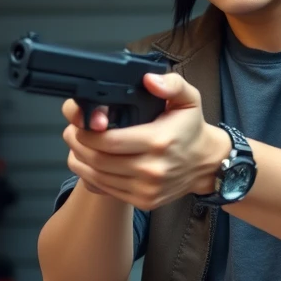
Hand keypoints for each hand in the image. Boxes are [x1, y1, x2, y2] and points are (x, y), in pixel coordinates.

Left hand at [61, 73, 230, 210]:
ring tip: (79, 146)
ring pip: (97, 176)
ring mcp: (147, 188)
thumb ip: (171, 84)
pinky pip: (106, 190)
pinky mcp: (144, 201)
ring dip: (80, 160)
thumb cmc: (191, 129)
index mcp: (159, 141)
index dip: (86, 132)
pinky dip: (92, 176)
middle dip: (77, 144)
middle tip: (74, 132)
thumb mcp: (189, 99)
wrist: (207, 164)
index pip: (107, 141)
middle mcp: (152, 169)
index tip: (82, 122)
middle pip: (97, 159)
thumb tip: (149, 80)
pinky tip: (92, 163)